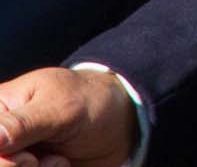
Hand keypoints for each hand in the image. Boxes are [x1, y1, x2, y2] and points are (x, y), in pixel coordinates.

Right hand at [0, 68, 138, 166]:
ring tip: (57, 161)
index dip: (4, 160)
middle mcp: (1, 136)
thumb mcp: (61, 108)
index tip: (29, 158)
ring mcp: (14, 155)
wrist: (120, 122)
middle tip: (38, 160)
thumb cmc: (90, 101)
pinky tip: (61, 166)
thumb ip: (23, 124)